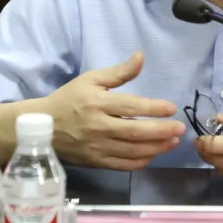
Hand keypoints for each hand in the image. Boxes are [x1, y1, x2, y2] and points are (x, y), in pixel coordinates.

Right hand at [45, 52, 185, 170]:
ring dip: (156, 148)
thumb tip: (141, 57)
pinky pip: (124, 166)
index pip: (131, 107)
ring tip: (173, 141)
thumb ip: (119, 72)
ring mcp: (98, 147)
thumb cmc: (69, 99)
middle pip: (135, 132)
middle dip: (162, 131)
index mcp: (98, 103)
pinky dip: (141, 162)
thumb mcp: (91, 79)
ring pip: (132, 151)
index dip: (154, 108)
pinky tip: (153, 154)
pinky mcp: (97, 162)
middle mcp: (99, 127)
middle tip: (180, 129)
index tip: (171, 108)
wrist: (43, 128)